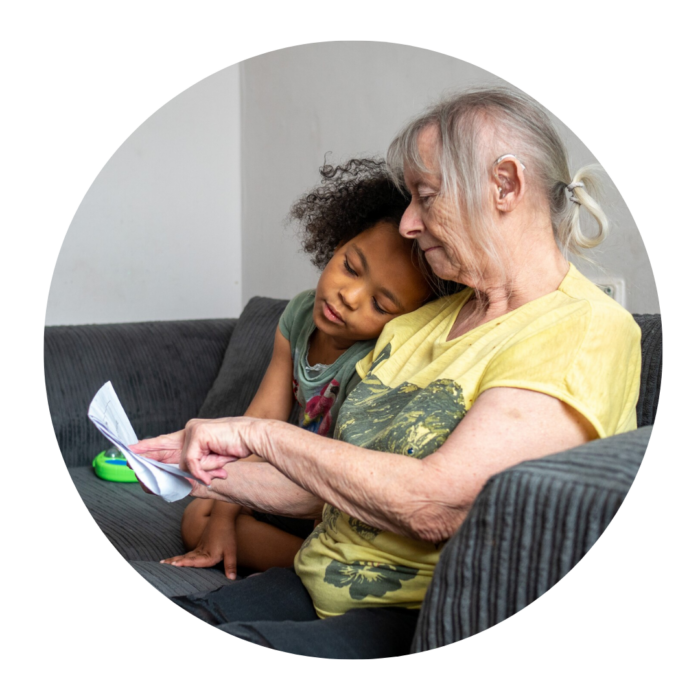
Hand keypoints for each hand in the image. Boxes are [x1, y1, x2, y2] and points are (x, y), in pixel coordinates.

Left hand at [130, 417, 259, 485]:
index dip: (150, 446)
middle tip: (129, 457)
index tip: (134, 449)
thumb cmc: (237, 447)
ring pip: (184, 462)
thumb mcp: (212, 461)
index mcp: (192, 434)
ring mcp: (192, 430)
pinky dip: (203, 470)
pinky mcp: (197, 434)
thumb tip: (177, 477)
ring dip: (202, 470)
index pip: (166, 441)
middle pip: (162, 445)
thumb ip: (194, 467)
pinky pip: (191, 462)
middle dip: (146, 454)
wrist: (254, 437)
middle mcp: (189, 430)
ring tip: (220, 468)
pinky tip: (216, 470)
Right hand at [161, 515, 239, 579]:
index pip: (195, 561)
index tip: (174, 564)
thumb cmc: (227, 535)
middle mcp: (201, 552)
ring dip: (174, 559)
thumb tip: (232, 579)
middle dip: (174, 562)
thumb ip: (230, 565)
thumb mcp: (231, 551)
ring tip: (163, 563)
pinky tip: (175, 559)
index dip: (185, 563)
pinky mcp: (199, 545)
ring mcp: (199, 548)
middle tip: (162, 565)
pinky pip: (188, 553)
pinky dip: (180, 557)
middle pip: (186, 558)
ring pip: (185, 555)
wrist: (222, 518)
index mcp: (208, 555)